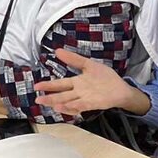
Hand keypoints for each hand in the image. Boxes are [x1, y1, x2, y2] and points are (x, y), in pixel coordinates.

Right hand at [33, 49, 149, 117]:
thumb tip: (58, 50)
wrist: (121, 88)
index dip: (48, 85)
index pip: (59, 84)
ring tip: (50, 104)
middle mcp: (78, 92)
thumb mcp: (89, 65)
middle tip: (38, 99)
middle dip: (49, 97)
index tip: (36, 86)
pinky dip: (72, 107)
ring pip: (69, 102)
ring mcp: (85, 98)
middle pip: (61, 95)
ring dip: (59, 103)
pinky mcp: (93, 103)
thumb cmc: (105, 77)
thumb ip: (74, 59)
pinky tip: (65, 107)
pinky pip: (81, 105)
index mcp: (76, 82)